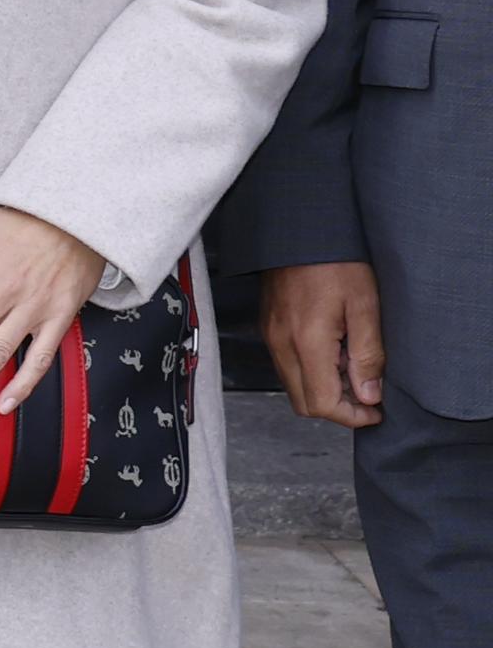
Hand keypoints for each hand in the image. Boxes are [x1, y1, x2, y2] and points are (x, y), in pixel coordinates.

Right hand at [265, 257, 386, 429]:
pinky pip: (288, 367)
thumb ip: (367, 354)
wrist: (300, 232)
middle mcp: (282, 345)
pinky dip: (312, 372)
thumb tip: (369, 395)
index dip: (352, 416)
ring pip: (294, 387)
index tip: (376, 410)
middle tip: (368, 394)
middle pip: (304, 404)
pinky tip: (334, 352)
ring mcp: (271, 338)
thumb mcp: (365, 306)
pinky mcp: (269, 329)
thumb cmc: (335, 261)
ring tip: (353, 368)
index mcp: (306, 342)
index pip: (322, 403)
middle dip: (338, 408)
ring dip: (325, 390)